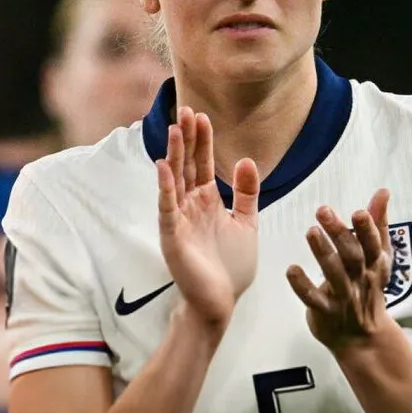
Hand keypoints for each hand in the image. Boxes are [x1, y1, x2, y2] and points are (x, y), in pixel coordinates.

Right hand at [156, 107, 259, 327]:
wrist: (220, 302)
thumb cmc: (230, 268)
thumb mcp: (247, 223)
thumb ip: (247, 193)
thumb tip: (246, 160)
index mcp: (207, 202)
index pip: (202, 164)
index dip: (202, 141)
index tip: (202, 115)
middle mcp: (190, 206)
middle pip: (187, 165)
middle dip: (187, 139)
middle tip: (186, 110)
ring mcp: (178, 219)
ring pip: (175, 180)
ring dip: (174, 154)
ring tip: (176, 129)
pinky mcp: (172, 236)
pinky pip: (167, 207)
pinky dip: (165, 187)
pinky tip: (164, 167)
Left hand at [287, 190, 394, 352]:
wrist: (363, 337)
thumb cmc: (368, 288)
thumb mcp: (378, 257)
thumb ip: (378, 224)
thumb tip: (383, 192)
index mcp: (374, 264)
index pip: (373, 245)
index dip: (368, 229)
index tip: (359, 211)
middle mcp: (360, 279)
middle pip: (352, 255)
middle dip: (340, 233)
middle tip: (323, 211)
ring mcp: (343, 296)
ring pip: (334, 274)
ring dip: (322, 253)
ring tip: (310, 231)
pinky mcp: (324, 311)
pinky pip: (313, 299)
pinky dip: (302, 285)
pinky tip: (291, 270)